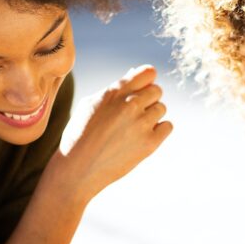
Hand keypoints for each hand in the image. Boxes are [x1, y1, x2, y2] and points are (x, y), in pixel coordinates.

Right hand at [54, 65, 171, 201]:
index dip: (147, 81)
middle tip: (134, 115)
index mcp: (115, 91)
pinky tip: (142, 138)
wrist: (77, 170)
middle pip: (157, 91)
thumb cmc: (79, 136)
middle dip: (148, 100)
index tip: (142, 90)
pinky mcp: (149, 143)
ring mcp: (141, 124)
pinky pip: (167, 126)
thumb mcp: (90, 105)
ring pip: (161, 108)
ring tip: (133, 129)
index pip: (148, 73)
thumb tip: (135, 73)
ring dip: (152, 116)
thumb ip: (115, 89)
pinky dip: (159, 131)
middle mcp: (130, 104)